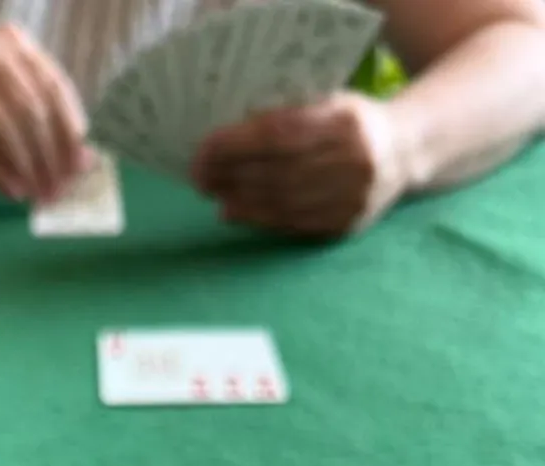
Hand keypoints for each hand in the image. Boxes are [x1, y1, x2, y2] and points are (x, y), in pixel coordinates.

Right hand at [0, 24, 90, 203]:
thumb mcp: (9, 104)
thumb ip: (47, 125)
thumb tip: (86, 162)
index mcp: (12, 41)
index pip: (53, 85)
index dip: (69, 129)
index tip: (79, 166)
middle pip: (31, 108)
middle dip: (49, 155)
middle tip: (58, 190)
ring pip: (5, 126)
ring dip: (26, 167)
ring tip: (37, 195)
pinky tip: (12, 192)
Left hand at [194, 91, 407, 238]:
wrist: (406, 151)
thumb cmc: (354, 122)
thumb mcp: (329, 101)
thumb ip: (289, 114)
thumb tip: (229, 139)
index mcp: (345, 122)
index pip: (278, 134)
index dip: (235, 145)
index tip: (203, 150)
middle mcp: (351, 162)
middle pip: (276, 171)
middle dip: (230, 175)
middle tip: (199, 177)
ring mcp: (351, 198)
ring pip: (282, 202)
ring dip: (239, 200)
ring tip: (213, 194)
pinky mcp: (346, 224)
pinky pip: (293, 225)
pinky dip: (258, 219)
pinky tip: (234, 212)